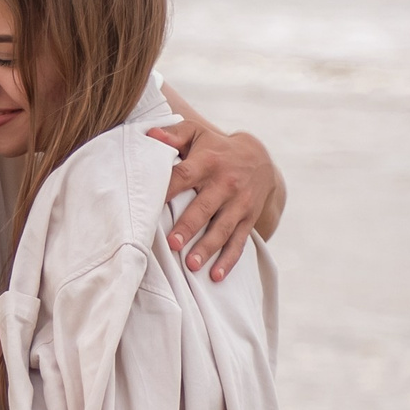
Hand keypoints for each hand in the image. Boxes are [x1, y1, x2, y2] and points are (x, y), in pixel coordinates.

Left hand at [148, 88, 285, 282]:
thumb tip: (149, 135)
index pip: (184, 175)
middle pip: (204, 207)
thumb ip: (173, 134)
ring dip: (207, 248)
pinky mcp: (249, 219)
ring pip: (222, 229)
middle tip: (173, 244)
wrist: (260, 158)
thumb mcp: (197, 134)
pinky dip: (228, 260)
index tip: (151, 203)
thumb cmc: (216, 148)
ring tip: (190, 264)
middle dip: (189, 226)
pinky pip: (239, 242)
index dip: (168, 189)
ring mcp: (239, 204)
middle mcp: (226, 184)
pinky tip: (215, 276)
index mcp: (208, 162)